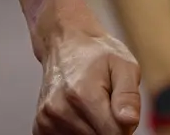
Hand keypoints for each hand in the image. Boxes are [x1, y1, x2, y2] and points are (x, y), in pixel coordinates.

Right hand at [35, 0, 141, 134]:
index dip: (124, 126)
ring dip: (94, 129)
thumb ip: (128, 95)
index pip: (113, 134)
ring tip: (93, 105)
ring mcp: (47, 120)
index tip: (123, 112)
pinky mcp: (40, 127)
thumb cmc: (98, 54)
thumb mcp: (124, 65)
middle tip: (107, 103)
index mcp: (83, 94)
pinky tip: (80, 112)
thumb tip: (129, 121)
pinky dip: (79, 131)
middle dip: (109, 127)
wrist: (65, 44)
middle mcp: (60, 109)